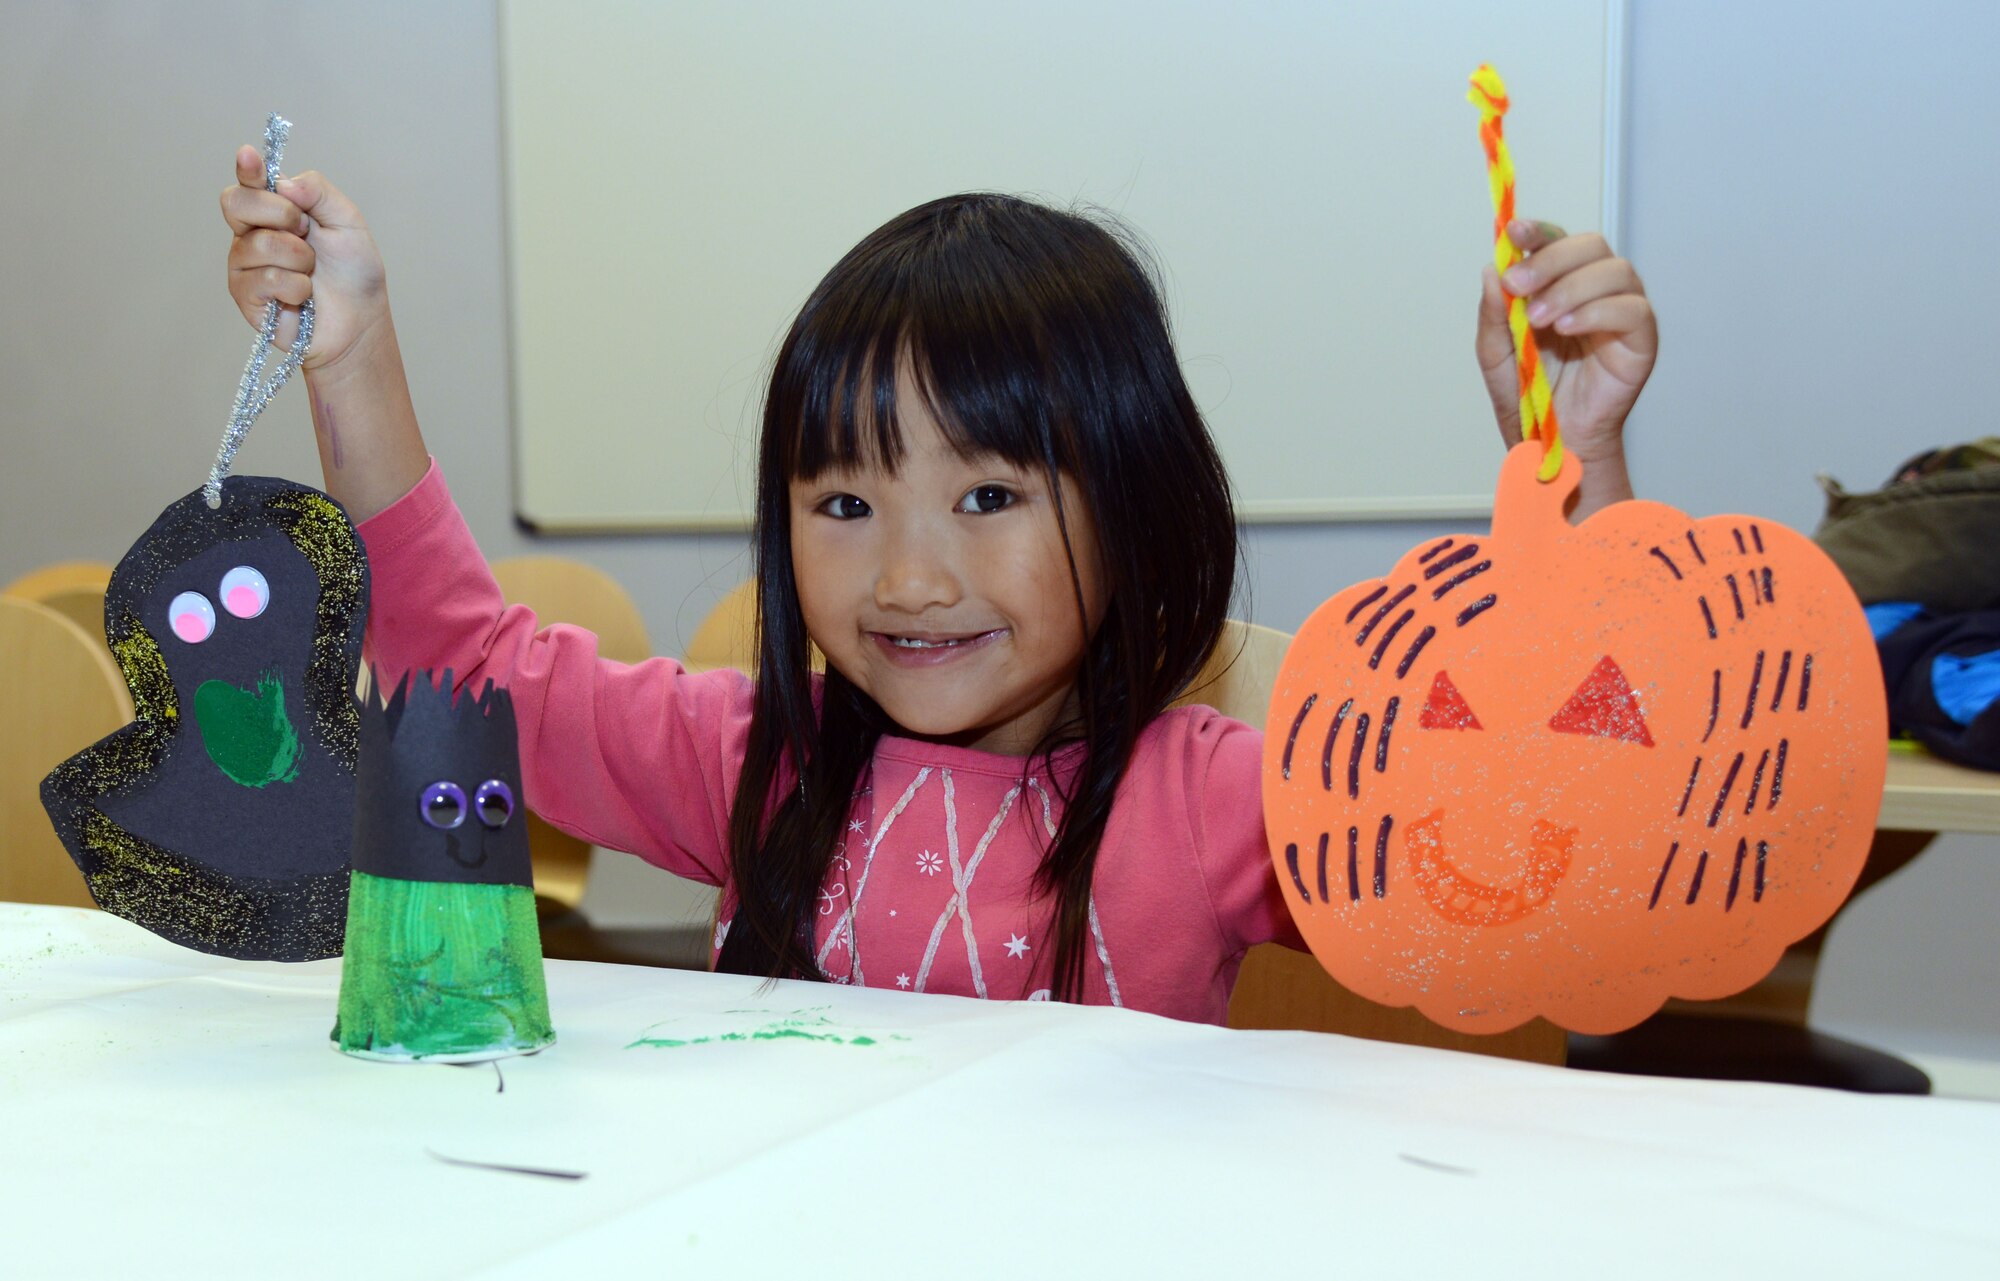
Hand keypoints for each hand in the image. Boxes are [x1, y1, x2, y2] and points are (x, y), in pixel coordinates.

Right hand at [221, 147, 386, 373]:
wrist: (360, 321)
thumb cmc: (354, 273)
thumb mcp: (348, 222)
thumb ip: (319, 192)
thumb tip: (283, 183)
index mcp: (275, 208)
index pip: (250, 181)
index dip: (248, 168)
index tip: (250, 157)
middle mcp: (252, 231)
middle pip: (236, 202)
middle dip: (281, 214)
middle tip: (307, 232)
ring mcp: (244, 263)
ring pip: (257, 244)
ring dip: (298, 259)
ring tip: (311, 272)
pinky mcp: (245, 294)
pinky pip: (265, 279)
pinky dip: (296, 287)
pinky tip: (302, 296)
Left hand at [1475, 220, 1656, 468]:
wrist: (1552, 441)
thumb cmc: (1529, 396)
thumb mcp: (1498, 353)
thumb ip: (1494, 314)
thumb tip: (1490, 270)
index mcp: (1561, 283)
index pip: (1557, 241)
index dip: (1538, 232)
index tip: (1512, 233)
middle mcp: (1596, 289)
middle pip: (1589, 246)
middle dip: (1550, 260)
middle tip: (1518, 286)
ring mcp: (1623, 310)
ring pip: (1614, 271)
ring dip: (1571, 288)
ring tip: (1540, 319)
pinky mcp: (1642, 339)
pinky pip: (1633, 309)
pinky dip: (1598, 312)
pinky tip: (1568, 328)